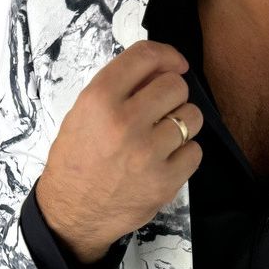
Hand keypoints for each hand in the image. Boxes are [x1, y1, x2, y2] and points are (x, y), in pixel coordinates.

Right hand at [34, 39, 204, 262]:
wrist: (73, 213)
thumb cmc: (77, 161)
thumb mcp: (83, 114)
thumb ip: (120, 89)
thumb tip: (161, 70)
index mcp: (99, 99)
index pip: (146, 57)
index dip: (168, 56)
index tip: (176, 64)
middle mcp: (124, 122)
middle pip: (176, 86)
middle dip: (174, 94)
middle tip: (162, 109)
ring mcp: (147, 153)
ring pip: (192, 118)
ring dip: (183, 123)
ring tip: (164, 135)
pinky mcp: (165, 181)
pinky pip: (195, 152)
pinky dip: (186, 153)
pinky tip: (167, 158)